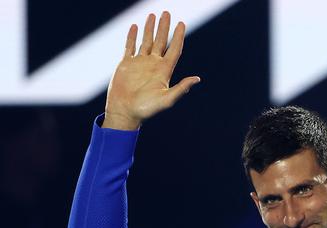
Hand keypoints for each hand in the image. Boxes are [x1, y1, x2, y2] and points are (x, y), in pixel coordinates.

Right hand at [104, 11, 200, 129]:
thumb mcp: (167, 99)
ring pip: (146, 41)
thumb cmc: (146, 109)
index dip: (178, 36)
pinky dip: (132, 36)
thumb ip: (181, 88)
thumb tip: (197, 79)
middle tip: (166, 13)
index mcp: (164, 70)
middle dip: (164, 27)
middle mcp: (153, 64)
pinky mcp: (126, 64)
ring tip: (152, 15)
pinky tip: (135, 26)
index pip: (174, 49)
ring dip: (149, 29)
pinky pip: (130, 46)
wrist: (125, 112)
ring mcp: (140, 63)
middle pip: (161, 41)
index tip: (181, 23)